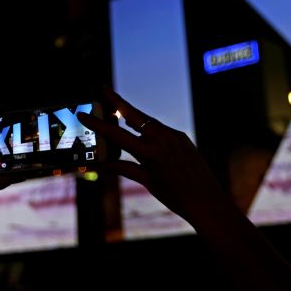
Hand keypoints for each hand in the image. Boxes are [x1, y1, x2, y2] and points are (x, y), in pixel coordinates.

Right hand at [77, 87, 230, 224]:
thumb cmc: (176, 196)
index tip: (83, 114)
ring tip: (117, 111)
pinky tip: (141, 132)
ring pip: (148, 121)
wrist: (207, 201)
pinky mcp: (182, 138)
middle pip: (134, 115)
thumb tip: (104, 164)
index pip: (117, 135)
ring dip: (132, 115)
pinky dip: (148, 128)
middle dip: (118, 101)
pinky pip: (161, 129)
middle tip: (104, 89)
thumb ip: (125, 169)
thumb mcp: (148, 182)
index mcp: (150, 153)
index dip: (97, 124)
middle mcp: (162, 139)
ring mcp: (174, 136)